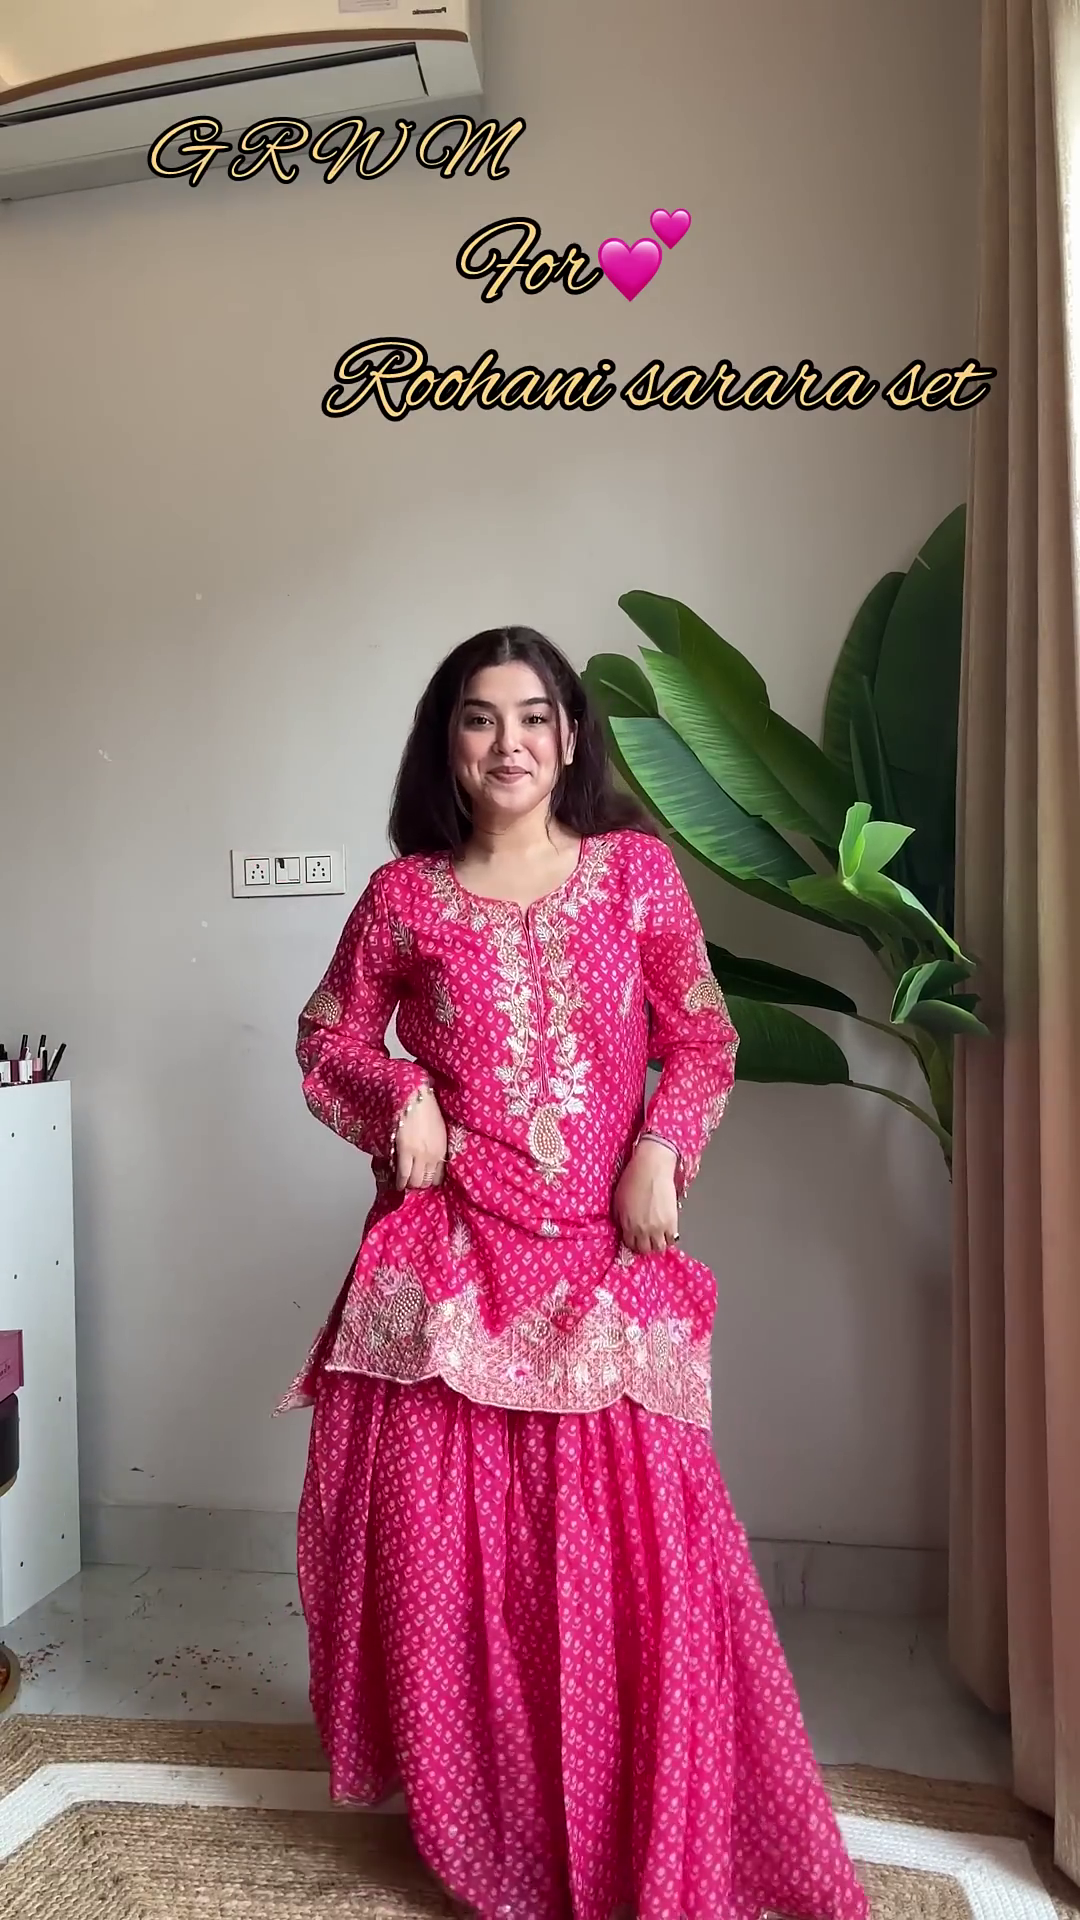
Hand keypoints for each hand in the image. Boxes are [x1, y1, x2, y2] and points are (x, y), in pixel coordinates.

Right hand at [394, 1087, 447, 1191]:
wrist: (415, 1097)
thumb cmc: (427, 1108)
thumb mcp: (439, 1130)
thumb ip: (435, 1146)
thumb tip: (427, 1160)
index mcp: (443, 1149)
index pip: (439, 1176)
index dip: (430, 1181)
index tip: (423, 1181)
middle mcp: (434, 1155)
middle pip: (427, 1181)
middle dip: (419, 1184)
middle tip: (411, 1183)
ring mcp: (421, 1155)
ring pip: (415, 1181)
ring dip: (409, 1184)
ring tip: (404, 1183)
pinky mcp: (406, 1151)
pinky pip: (404, 1175)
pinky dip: (400, 1182)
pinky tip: (398, 1184)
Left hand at [614, 1138, 679, 1254]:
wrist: (652, 1169)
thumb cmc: (633, 1179)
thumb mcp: (618, 1201)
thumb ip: (621, 1218)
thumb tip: (624, 1227)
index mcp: (628, 1224)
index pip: (630, 1245)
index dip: (633, 1242)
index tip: (635, 1239)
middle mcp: (642, 1230)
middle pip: (645, 1249)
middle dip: (644, 1245)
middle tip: (646, 1239)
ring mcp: (658, 1228)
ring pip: (659, 1247)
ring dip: (657, 1243)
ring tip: (657, 1236)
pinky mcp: (672, 1222)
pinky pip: (672, 1239)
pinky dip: (669, 1238)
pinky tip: (667, 1231)